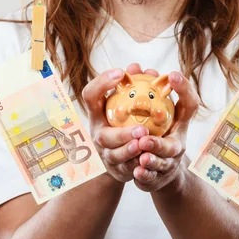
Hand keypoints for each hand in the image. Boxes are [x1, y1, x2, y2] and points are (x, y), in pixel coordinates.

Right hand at [81, 65, 153, 182]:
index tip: (120, 72)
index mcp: (98, 114)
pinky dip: (137, 165)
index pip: (90, 96)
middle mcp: (98, 134)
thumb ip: (133, 85)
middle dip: (122, 133)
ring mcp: (106, 154)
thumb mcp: (126, 104)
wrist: (123, 157)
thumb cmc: (125, 121)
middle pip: (103, 135)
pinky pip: (127, 169)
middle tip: (141, 130)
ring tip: (145, 145)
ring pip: (115, 156)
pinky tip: (148, 160)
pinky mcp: (117, 170)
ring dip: (130, 151)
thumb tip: (137, 67)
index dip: (101, 83)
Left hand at [132, 71, 200, 191]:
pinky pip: (151, 179)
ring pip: (162, 164)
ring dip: (152, 159)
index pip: (189, 105)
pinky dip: (145, 175)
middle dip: (160, 141)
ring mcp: (169, 164)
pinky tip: (137, 172)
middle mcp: (178, 144)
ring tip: (142, 156)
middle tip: (144, 136)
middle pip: (174, 145)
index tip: (172, 74)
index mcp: (180, 124)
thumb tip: (134, 67)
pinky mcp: (158, 179)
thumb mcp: (158, 111)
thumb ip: (147, 90)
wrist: (160, 169)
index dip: (184, 90)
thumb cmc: (157, 132)